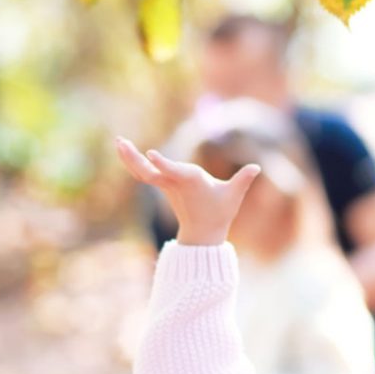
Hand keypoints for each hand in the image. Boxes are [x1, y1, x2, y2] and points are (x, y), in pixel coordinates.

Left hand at [115, 136, 259, 245]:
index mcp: (191, 183)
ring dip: (129, 157)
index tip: (151, 155)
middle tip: (120, 142)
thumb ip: (243, 180)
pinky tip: (124, 150)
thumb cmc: (220, 211)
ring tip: (118, 141)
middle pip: (149, 171)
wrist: (204, 232)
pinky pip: (143, 172)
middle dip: (134, 158)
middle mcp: (175, 183)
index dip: (164, 164)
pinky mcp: (163, 185)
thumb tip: (256, 167)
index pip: (176, 172)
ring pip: (142, 171)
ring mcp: (166, 185)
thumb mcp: (233, 196)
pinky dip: (133, 162)